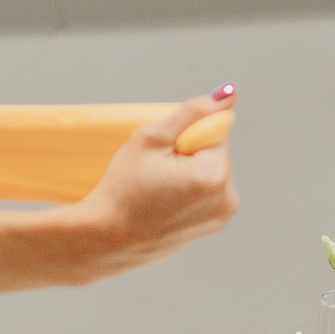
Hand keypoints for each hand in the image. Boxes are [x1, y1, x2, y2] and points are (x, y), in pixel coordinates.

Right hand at [64, 87, 238, 280]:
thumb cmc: (122, 188)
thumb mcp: (151, 139)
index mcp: (214, 176)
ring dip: (190, 169)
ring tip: (158, 186)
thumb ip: (192, 112)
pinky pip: (208, 191)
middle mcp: (227, 199)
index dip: (185, 133)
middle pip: (215, 151)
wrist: (106, 239)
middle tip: (156, 169)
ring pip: (211, 170)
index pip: (214, 128)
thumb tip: (228, 94)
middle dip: (190, 151)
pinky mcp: (213, 226)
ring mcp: (222, 216)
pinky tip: (165, 199)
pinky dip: (190, 187)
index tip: (163, 153)